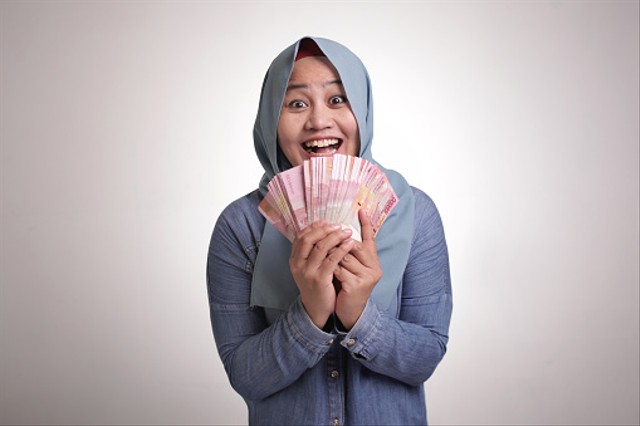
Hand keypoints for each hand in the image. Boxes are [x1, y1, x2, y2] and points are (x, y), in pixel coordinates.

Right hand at [290, 222, 354, 327]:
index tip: (327, 222)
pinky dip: (341, 249)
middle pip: (309, 239)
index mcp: (294, 259)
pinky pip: (332, 259)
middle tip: (339, 225)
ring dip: (336, 236)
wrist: (316, 309)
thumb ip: (311, 252)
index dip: (314, 227)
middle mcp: (298, 264)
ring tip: (347, 232)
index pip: (301, 236)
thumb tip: (322, 230)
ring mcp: (308, 272)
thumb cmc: (316, 285)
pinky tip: (350, 244)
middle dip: (325, 229)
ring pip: (321, 247)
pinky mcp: (320, 279)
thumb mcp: (308, 267)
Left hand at [334, 210, 382, 329]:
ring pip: (343, 257)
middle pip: (351, 246)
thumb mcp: (350, 267)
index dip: (366, 224)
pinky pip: (338, 270)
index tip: (361, 210)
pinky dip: (329, 270)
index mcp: (373, 260)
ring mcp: (366, 277)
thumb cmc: (347, 285)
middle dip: (336, 245)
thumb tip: (337, 232)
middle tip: (323, 246)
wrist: (349, 311)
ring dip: (330, 259)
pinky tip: (326, 274)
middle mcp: (373, 267)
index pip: (370, 238)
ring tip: (324, 263)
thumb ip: (347, 252)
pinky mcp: (356, 286)